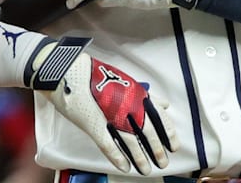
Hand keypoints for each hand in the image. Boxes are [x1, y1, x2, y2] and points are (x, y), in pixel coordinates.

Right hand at [26, 37, 176, 174]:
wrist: (67, 70)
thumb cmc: (94, 74)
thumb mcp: (124, 81)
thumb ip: (144, 96)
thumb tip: (163, 104)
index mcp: (135, 94)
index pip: (159, 117)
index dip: (168, 133)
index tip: (173, 145)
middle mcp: (126, 105)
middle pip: (148, 133)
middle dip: (157, 150)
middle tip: (164, 162)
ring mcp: (110, 116)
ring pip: (131, 142)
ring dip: (141, 158)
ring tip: (147, 170)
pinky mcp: (94, 125)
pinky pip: (109, 145)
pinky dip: (118, 158)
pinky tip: (125, 167)